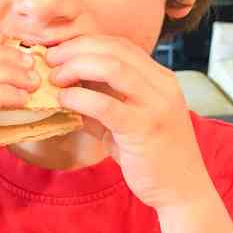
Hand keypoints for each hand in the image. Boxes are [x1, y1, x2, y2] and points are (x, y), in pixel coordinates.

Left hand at [45, 35, 212, 211]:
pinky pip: (106, 104)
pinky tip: (64, 100)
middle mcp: (162, 85)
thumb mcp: (129, 121)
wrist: (182, 190)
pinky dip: (80, 97)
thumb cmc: (153, 156)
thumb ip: (104, 101)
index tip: (60, 51)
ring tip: (55, 78)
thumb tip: (67, 89)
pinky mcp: (144, 128)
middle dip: (76, 49)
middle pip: (114, 49)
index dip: (86, 42)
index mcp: (160, 78)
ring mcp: (156, 105)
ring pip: (112, 67)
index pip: (120, 44)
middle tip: (50, 60)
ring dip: (76, 66)